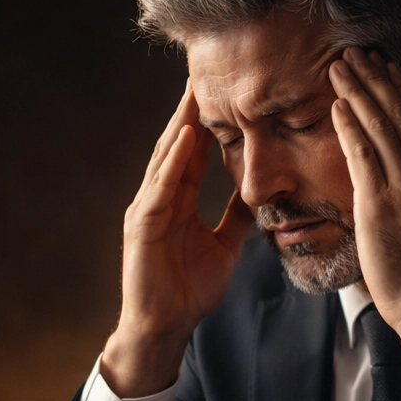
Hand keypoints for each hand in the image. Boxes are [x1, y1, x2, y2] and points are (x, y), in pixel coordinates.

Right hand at [102, 82, 255, 396]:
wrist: (166, 327)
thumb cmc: (188, 291)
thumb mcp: (224, 246)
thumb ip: (236, 218)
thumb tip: (258, 194)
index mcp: (178, 201)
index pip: (194, 153)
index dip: (209, 121)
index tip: (224, 90)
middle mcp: (159, 198)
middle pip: (177, 146)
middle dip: (190, 111)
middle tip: (205, 73)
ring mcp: (148, 210)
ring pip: (166, 159)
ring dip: (181, 125)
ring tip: (195, 92)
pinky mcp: (142, 226)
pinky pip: (160, 188)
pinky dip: (172, 162)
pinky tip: (186, 138)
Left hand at [329, 48, 400, 364]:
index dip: (398, 89)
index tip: (383, 66)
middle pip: (399, 113)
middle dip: (375, 78)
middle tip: (354, 52)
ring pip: (380, 125)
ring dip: (358, 91)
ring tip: (340, 67)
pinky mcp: (382, 203)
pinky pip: (363, 154)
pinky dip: (350, 125)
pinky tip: (337, 106)